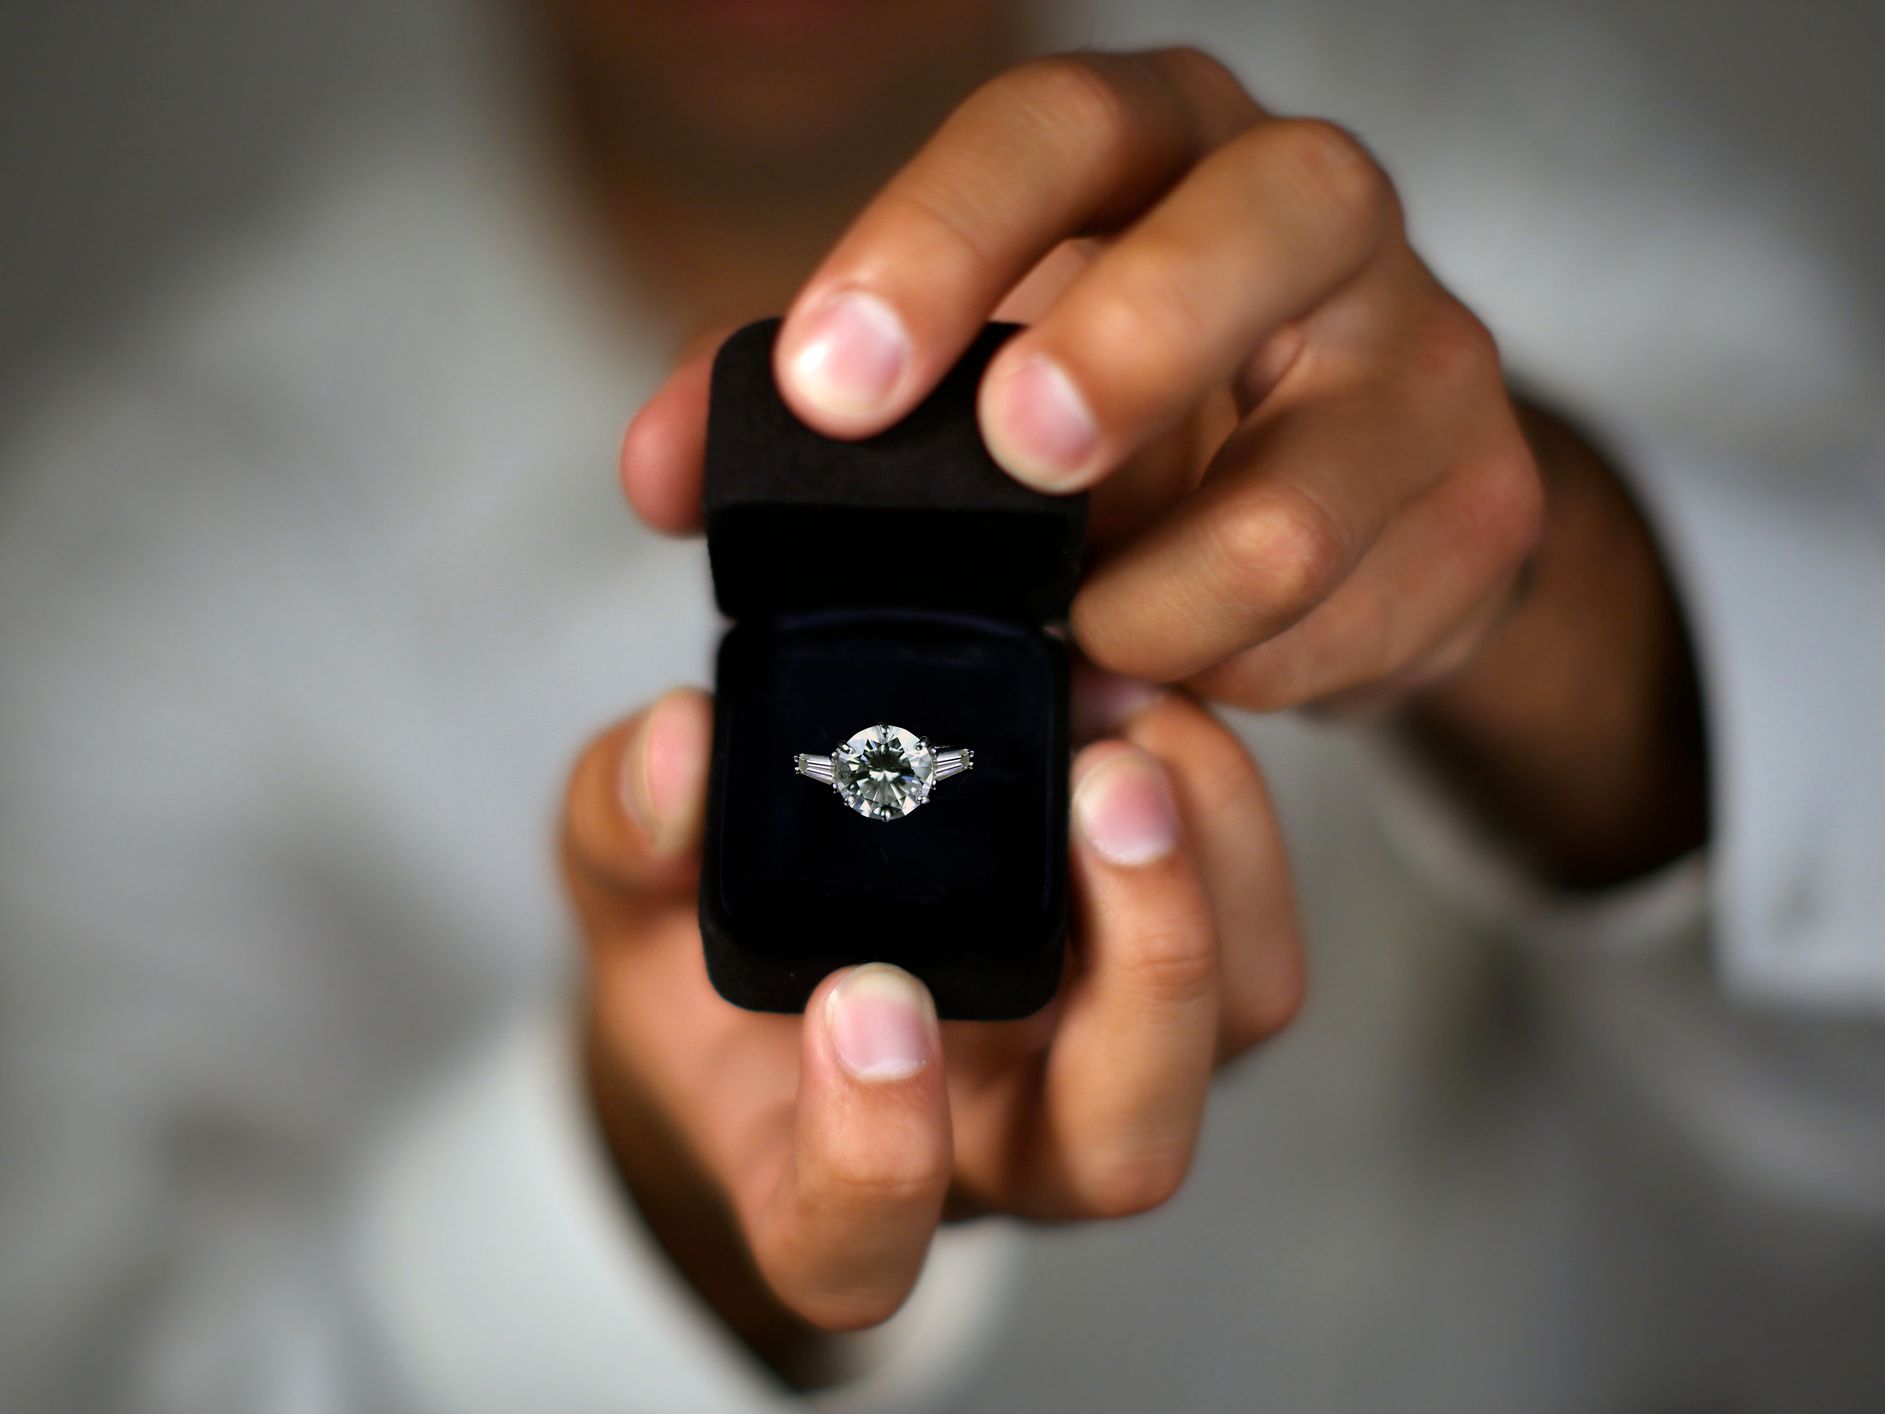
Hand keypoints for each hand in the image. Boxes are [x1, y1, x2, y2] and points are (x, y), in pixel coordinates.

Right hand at [561, 682, 1300, 1375]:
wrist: (783, 946)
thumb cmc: (697, 951)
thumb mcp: (622, 883)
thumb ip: (626, 828)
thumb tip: (681, 756)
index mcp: (818, 1172)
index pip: (853, 1245)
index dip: (874, 1160)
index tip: (859, 996)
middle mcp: (986, 1148)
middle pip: (1118, 1151)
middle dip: (1144, 970)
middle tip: (1102, 789)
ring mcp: (1092, 1070)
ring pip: (1227, 1039)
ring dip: (1214, 874)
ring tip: (1133, 718)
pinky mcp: (1163, 982)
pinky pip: (1255, 937)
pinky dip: (1231, 816)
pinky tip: (1147, 704)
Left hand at [624, 46, 1541, 714]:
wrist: (1351, 477)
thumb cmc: (1125, 400)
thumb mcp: (973, 368)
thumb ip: (821, 399)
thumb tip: (663, 471)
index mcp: (1162, 144)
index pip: (1060, 132)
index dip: (942, 243)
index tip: (831, 388)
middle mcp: (1313, 212)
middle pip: (1261, 226)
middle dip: (1124, 354)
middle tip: (1016, 466)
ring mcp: (1421, 356)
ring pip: (1305, 490)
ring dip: (1157, 601)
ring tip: (1072, 644)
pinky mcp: (1483, 502)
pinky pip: (1347, 622)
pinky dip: (1237, 673)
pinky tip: (1172, 674)